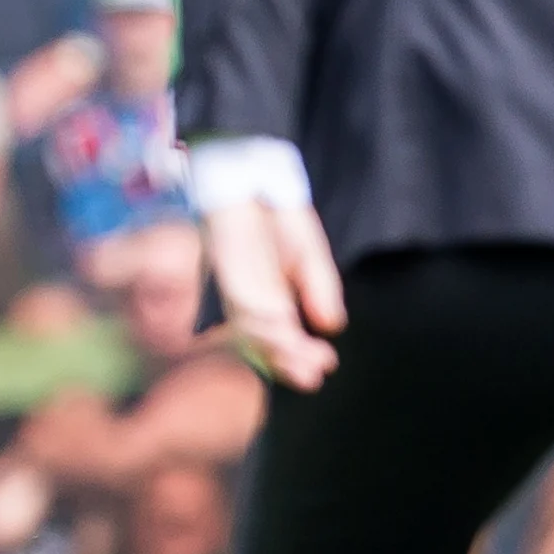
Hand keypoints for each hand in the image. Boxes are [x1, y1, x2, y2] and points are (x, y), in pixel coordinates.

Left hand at [199, 196, 346, 390]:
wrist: (251, 176)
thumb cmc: (278, 221)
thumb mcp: (309, 256)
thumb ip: (320, 289)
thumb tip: (332, 326)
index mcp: (268, 302)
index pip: (280, 339)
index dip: (299, 357)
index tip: (325, 367)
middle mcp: (245, 299)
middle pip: (261, 339)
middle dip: (287, 359)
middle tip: (312, 377)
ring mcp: (231, 282)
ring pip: (250, 322)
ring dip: (277, 342)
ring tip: (302, 356)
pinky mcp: (222, 262)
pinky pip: (239, 291)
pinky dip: (260, 309)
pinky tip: (281, 322)